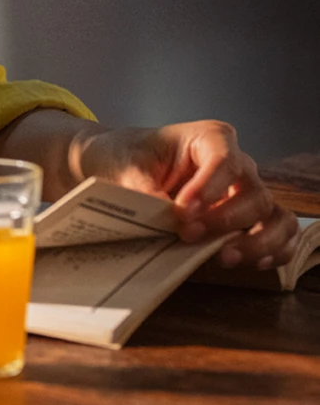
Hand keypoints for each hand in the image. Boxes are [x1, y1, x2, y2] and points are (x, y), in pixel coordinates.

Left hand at [74, 120, 298, 269]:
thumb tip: (163, 214)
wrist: (122, 166)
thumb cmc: (127, 157)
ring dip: (258, 241)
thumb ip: (144, 188)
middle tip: (188, 234)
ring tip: (224, 257)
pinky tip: (255, 264)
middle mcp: (238, 166)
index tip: (183, 211)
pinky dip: (276, 252)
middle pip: (254, 193)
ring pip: (276, 217)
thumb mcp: (125, 166)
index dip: (209, 188)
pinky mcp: (251, 220)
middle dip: (225, 219)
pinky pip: (281, 236)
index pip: (224, 160)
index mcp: (209, 139)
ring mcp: (247, 194)